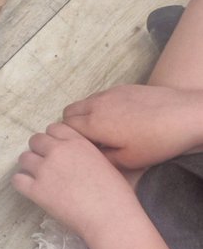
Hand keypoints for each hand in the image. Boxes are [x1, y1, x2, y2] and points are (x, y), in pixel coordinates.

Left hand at [13, 122, 137, 242]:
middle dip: (39, 150)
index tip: (56, 150)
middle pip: (35, 140)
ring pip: (24, 158)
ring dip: (29, 166)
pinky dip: (22, 183)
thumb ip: (84, 153)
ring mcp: (45, 170)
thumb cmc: (116, 195)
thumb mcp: (103, 162)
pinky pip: (17, 180)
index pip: (53, 128)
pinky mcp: (36, 190)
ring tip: (38, 177)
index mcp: (76, 142)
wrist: (110, 218)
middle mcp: (57, 151)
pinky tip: (31, 189)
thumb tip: (75, 157)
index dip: (53, 139)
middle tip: (46, 165)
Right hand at [64, 84, 202, 169]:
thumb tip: (90, 156)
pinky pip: (101, 96)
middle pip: (68, 112)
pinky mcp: (123, 87)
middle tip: (88, 143)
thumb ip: (102, 159)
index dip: (67, 140)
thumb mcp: (129, 161)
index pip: (63, 128)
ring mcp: (110, 93)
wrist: (185, 115)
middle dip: (72, 126)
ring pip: (84, 103)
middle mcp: (96, 104)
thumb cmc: (158, 141)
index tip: (77, 151)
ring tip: (104, 132)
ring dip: (86, 116)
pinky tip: (120, 120)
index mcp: (94, 123)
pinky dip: (101, 107)